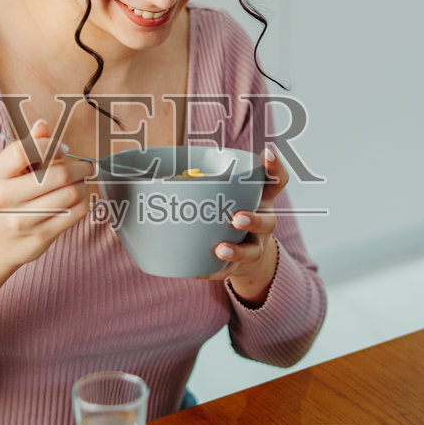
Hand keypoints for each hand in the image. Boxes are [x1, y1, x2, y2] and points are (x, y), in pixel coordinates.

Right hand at [0, 118, 92, 316]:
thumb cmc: (2, 201)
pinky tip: (76, 199)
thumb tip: (43, 125)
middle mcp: (5, 198)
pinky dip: (82, 201)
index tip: (62, 149)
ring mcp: (23, 221)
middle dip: (78, 166)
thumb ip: (25, 148)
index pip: (24, 151)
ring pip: (71, 194)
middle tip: (83, 165)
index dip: (50, 145)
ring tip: (80, 181)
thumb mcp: (4, 173)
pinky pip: (75, 213)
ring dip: (83, 184)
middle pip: (58, 174)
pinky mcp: (40, 237)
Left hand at [198, 146, 282, 305]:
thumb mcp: (228, 196)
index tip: (265, 152)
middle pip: (267, 221)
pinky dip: (213, 271)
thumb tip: (148, 169)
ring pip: (252, 251)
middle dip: (254, 219)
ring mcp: (253, 247)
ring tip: (220, 249)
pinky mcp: (239, 268)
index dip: (274, 167)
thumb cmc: (229, 215)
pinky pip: (227, 272)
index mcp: (260, 200)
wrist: (246, 259)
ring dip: (237, 251)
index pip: (275, 181)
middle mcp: (262, 223)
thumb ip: (202, 180)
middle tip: (236, 218)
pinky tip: (197, 271)